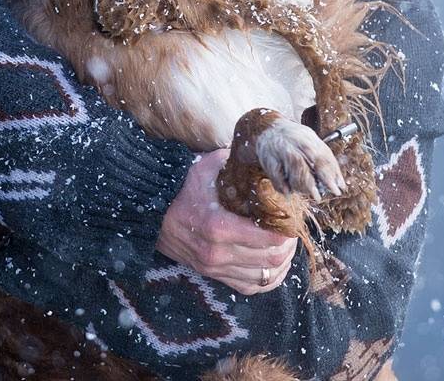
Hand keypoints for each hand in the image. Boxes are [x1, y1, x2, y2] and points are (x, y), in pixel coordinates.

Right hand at [157, 148, 296, 294]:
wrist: (152, 210)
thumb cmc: (182, 186)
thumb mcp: (208, 166)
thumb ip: (237, 161)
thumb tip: (263, 155)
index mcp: (219, 226)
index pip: (270, 239)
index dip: (289, 230)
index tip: (292, 217)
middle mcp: (217, 252)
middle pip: (272, 260)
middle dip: (289, 246)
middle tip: (292, 230)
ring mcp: (214, 268)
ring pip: (264, 277)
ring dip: (281, 263)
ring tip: (285, 246)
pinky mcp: (212, 275)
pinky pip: (249, 288)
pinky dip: (267, 280)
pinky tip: (273, 265)